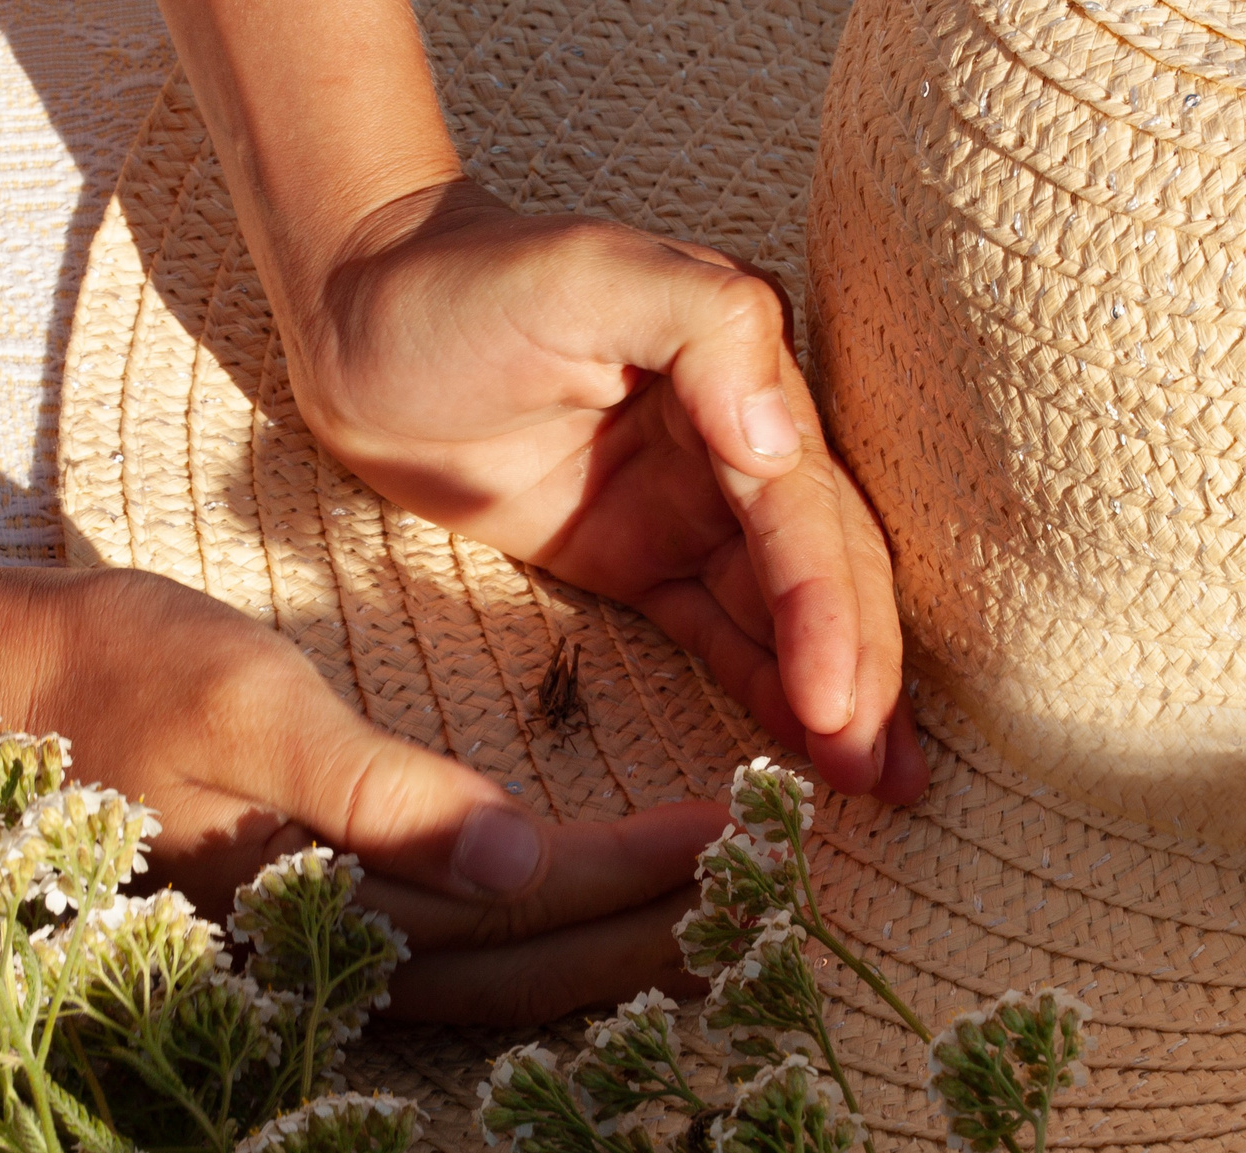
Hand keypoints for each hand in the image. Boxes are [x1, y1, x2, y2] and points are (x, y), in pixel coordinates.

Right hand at [0, 568, 728, 1025]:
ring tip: (727, 927)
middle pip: (538, 967)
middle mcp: (333, 962)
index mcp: (328, 900)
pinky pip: (460, 971)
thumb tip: (519, 866)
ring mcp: (317, 965)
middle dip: (665, 933)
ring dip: (619, 958)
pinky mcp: (305, 940)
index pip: (533, 899)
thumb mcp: (249, 707)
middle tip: (784, 895)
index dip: (647, 871)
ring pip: (506, 985)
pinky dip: (546, 955)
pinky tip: (600, 931)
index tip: (748, 828)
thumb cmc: (116, 672)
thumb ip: (384, 797)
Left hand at [285, 182, 926, 804]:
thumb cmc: (465, 280)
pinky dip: (765, 685)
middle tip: (888, 779)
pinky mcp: (633, 554)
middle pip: (823, 572)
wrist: (357, 312)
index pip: (806, 516)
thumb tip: (783, 442)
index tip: (839, 708)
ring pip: (784, 613)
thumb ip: (705, 327)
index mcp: (742, 375)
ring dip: (834, 695)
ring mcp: (684, 505)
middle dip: (862, 676)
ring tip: (876, 784)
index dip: (831, 617)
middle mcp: (735, 443)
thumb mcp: (589, 273)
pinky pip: (717, 629)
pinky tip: (806, 744)